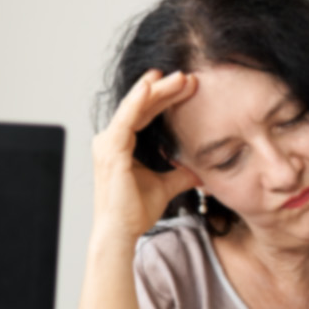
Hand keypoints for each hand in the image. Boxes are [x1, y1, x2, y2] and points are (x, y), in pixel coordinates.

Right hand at [91, 70, 202, 241]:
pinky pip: (126, 118)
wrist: (121, 232)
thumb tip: (199, 172)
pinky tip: (152, 86)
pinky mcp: (111, 150)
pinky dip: (138, 100)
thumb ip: (180, 175)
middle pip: (141, 106)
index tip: (186, 86)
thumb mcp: (165, 187)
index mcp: (121, 145)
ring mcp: (108, 143)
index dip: (165, 98)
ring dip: (158, 90)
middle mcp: (111, 140)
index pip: (145, 114)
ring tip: (180, 78)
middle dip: (165, 90)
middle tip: (187, 76)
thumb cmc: (134, 211)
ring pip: (136, 107)